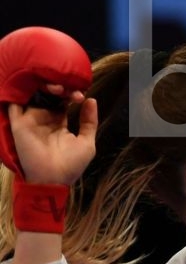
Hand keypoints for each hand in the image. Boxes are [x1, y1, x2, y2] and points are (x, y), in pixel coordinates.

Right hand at [0, 25, 93, 179]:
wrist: (53, 179)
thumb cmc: (71, 164)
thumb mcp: (87, 142)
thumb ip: (89, 121)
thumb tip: (92, 99)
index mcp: (58, 122)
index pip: (62, 100)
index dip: (71, 94)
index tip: (80, 95)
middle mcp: (43, 118)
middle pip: (47, 95)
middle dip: (59, 88)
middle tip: (69, 88)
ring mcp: (30, 119)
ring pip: (33, 95)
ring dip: (44, 87)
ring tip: (58, 88)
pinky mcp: (19, 123)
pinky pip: (15, 103)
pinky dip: (21, 92)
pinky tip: (34, 84)